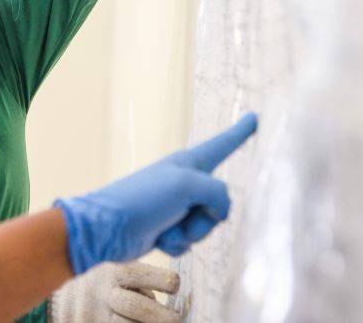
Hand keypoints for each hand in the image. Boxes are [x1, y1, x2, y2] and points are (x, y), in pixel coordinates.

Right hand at [49, 261, 180, 322]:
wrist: (63, 297)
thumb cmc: (103, 282)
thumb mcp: (116, 270)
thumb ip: (138, 281)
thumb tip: (171, 298)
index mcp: (111, 272)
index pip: (136, 274)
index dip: (160, 279)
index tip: (176, 285)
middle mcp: (101, 293)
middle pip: (134, 306)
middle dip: (161, 316)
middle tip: (177, 318)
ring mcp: (93, 315)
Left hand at [55, 113, 257, 273]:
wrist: (107, 228)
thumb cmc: (143, 198)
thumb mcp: (187, 185)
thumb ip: (218, 194)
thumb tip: (220, 213)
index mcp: (189, 163)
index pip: (223, 144)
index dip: (241, 133)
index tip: (255, 117)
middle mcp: (185, 182)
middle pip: (220, 202)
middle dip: (207, 218)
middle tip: (184, 214)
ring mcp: (176, 206)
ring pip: (206, 226)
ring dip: (189, 233)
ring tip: (165, 227)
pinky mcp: (167, 228)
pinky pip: (189, 242)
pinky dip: (176, 244)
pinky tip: (158, 239)